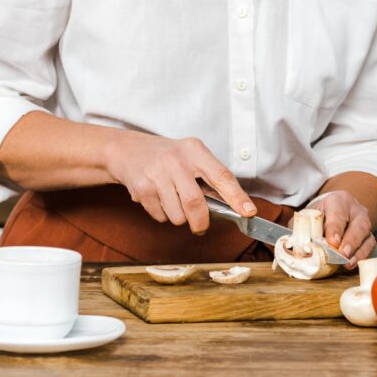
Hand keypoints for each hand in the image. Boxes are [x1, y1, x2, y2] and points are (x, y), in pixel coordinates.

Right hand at [103, 132, 257, 233]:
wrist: (128, 151)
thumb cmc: (167, 156)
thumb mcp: (190, 155)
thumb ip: (209, 176)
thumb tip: (234, 205)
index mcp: (195, 150)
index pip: (221, 175)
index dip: (237, 196)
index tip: (248, 211)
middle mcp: (176, 161)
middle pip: (196, 203)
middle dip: (201, 222)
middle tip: (201, 226)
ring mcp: (157, 175)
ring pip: (178, 216)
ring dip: (179, 218)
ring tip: (173, 201)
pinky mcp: (142, 189)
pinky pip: (161, 217)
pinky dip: (164, 215)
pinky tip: (159, 198)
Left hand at [307, 190, 376, 266]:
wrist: (335, 209)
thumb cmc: (321, 214)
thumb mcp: (309, 214)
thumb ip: (301, 226)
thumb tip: (293, 242)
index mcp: (337, 201)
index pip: (338, 213)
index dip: (335, 228)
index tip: (332, 241)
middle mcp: (355, 210)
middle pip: (359, 224)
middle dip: (351, 241)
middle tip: (342, 254)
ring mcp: (364, 223)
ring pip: (367, 236)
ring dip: (358, 252)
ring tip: (347, 263)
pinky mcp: (368, 236)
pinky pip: (370, 246)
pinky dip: (362, 256)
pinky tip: (352, 264)